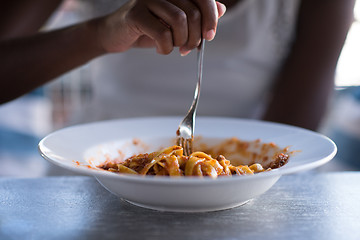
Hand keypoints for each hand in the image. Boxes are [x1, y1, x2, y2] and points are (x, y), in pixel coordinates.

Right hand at [96, 0, 225, 54]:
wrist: (117, 35)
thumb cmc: (149, 29)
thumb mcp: (177, 24)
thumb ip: (198, 15)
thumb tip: (222, 9)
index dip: (211, 18)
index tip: (209, 36)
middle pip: (193, 13)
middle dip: (195, 37)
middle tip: (187, 48)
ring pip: (180, 21)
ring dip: (180, 42)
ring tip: (174, 48)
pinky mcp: (136, 13)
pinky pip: (162, 33)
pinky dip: (165, 48)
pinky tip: (160, 49)